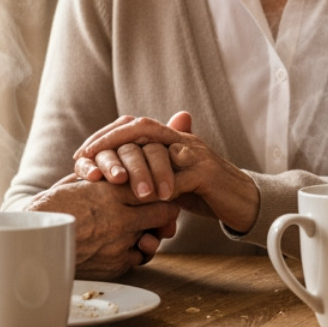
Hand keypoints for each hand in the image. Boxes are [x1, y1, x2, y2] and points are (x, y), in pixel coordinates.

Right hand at [25, 175, 179, 278]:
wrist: (31, 243)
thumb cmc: (53, 207)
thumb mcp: (81, 181)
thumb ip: (109, 176)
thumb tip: (132, 172)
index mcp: (110, 192)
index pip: (156, 186)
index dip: (163, 186)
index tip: (162, 187)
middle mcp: (119, 218)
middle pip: (164, 211)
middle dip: (165, 208)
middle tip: (161, 206)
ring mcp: (120, 244)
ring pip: (155, 235)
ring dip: (152, 231)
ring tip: (143, 227)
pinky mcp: (116, 265)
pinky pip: (140, 256)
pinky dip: (137, 249)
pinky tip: (126, 243)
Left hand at [74, 112, 260, 232]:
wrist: (245, 200)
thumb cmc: (205, 192)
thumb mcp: (173, 178)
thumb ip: (150, 171)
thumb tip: (117, 172)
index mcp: (172, 139)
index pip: (134, 125)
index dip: (106, 136)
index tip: (82, 153)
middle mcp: (183, 140)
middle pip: (142, 127)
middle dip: (111, 141)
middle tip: (88, 158)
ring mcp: (196, 155)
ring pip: (158, 150)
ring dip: (134, 166)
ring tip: (114, 181)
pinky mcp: (208, 174)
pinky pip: (180, 179)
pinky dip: (162, 189)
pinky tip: (147, 201)